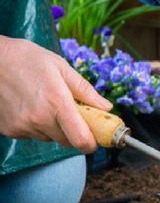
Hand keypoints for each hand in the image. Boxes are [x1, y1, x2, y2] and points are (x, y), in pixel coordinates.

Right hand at [0, 36, 111, 153]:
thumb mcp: (61, 67)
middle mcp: (39, 119)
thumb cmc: (26, 58)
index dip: (92, 144)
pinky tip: (31, 107)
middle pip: (67, 141)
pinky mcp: (8, 129)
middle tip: (75, 115)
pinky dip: (37, 126)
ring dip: (55, 128)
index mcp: (57, 102)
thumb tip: (105, 107)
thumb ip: (85, 91)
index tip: (97, 139)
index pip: (80, 139)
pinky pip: (32, 135)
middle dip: (76, 132)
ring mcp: (21, 126)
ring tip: (47, 104)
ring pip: (49, 138)